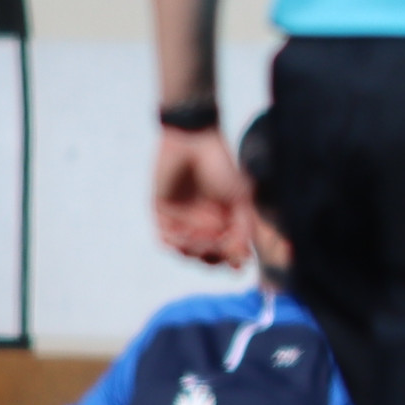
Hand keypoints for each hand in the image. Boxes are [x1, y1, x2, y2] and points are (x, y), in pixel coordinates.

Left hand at [155, 127, 250, 268]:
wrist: (191, 141)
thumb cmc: (221, 166)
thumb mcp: (241, 200)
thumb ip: (244, 229)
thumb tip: (243, 259)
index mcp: (225, 220)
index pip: (228, 251)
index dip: (232, 260)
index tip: (237, 262)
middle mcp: (204, 223)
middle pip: (206, 256)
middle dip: (212, 256)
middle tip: (217, 244)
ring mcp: (182, 219)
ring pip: (185, 251)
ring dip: (193, 251)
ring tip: (199, 238)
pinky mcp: (160, 212)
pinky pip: (164, 239)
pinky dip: (173, 243)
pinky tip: (181, 236)